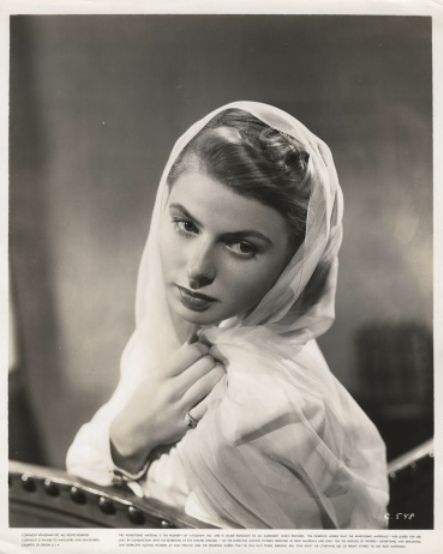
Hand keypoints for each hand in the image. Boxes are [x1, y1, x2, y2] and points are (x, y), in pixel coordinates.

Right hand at [110, 341, 223, 472]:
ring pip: (211, 382)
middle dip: (213, 360)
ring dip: (219, 374)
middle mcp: (171, 390)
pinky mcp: (188, 423)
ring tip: (219, 373)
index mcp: (161, 375)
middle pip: (205, 365)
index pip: (192, 352)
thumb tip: (197, 338)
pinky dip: (218, 393)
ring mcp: (180, 408)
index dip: (203, 347)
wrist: (134, 431)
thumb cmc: (146, 399)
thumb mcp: (155, 376)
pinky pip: (210, 404)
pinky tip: (218, 389)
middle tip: (214, 361)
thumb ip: (176, 359)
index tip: (205, 350)